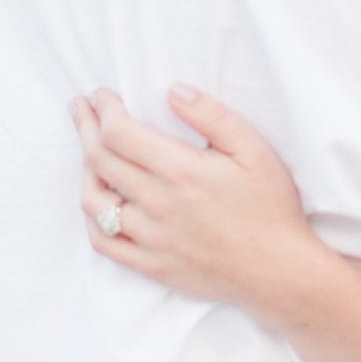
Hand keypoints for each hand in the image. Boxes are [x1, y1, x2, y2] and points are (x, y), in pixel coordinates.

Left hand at [72, 86, 321, 318]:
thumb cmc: (271, 206)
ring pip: (94, 202)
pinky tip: (98, 202)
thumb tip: (173, 90)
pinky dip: (93, 218)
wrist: (279, 270)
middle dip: (85, 127)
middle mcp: (157, 204)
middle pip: (99, 160)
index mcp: (179, 170)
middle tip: (81, 108)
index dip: (103, 109)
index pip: (118, 133)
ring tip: (89, 151)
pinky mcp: (151, 265)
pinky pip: (104, 243)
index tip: (101, 95)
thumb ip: (212, 116)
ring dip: (85, 170)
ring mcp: (150, 238)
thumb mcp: (253, 149)